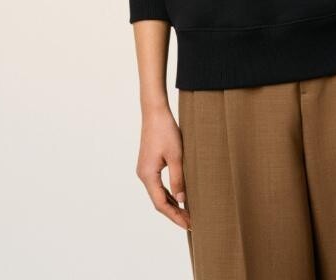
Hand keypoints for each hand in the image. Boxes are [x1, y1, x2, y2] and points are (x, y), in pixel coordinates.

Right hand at [136, 105, 191, 230]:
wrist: (155, 112)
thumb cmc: (166, 131)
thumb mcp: (176, 156)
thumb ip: (178, 180)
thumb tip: (183, 201)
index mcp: (148, 175)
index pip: (161, 204)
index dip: (175, 216)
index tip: (189, 224)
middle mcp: (143, 175)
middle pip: (158, 201)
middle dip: (174, 213)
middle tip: (191, 222)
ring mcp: (145, 169)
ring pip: (158, 193)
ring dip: (172, 204)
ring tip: (187, 213)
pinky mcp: (148, 164)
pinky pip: (158, 184)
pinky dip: (168, 193)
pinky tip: (179, 197)